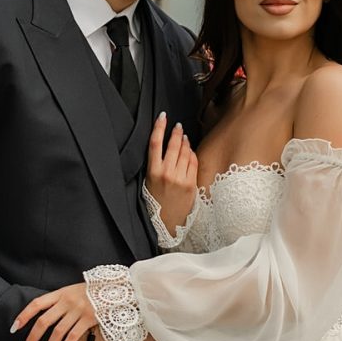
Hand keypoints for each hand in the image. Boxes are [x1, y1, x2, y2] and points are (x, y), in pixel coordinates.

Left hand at [13, 282, 97, 340]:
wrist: (115, 288)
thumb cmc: (91, 292)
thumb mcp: (72, 291)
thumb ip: (58, 302)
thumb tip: (42, 317)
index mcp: (59, 294)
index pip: (36, 304)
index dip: (23, 316)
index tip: (14, 328)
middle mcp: (66, 301)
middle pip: (44, 321)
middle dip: (33, 338)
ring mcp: (78, 310)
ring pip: (58, 332)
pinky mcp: (89, 319)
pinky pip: (73, 337)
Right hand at [146, 113, 199, 234]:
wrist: (166, 223)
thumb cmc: (155, 203)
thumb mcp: (148, 183)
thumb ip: (156, 165)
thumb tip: (164, 146)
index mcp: (153, 172)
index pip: (155, 143)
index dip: (159, 127)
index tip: (162, 116)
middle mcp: (167, 173)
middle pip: (173, 145)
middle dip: (175, 132)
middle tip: (177, 126)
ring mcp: (180, 178)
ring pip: (184, 152)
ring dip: (184, 141)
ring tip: (183, 136)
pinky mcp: (190, 184)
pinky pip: (193, 162)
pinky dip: (191, 154)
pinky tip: (189, 150)